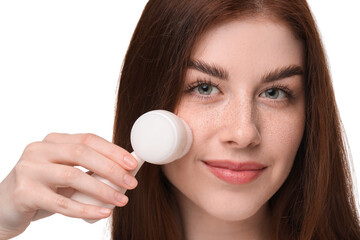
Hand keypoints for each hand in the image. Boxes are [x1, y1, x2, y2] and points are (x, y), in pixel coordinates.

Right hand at [0, 133, 137, 238]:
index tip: (132, 163)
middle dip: (111, 169)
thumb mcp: (64, 173)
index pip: (88, 139)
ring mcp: (30, 170)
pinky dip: (86, 209)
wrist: (4, 207)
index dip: (113, 150)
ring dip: (102, 190)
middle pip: (82, 154)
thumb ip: (87, 169)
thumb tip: (124, 171)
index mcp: (53, 141)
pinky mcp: (25, 192)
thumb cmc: (42, 188)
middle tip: (131, 183)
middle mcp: (40, 150)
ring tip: (121, 200)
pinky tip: (103, 213)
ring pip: (73, 177)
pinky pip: (62, 203)